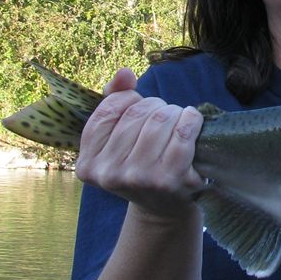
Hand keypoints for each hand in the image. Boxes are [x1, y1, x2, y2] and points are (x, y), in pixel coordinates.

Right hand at [74, 68, 204, 219]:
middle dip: (154, 106)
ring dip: (174, 112)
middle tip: (162, 118)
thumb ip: (115, 99)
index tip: (138, 108)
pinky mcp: (170, 179)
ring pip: (160, 118)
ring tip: (176, 122)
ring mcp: (139, 178)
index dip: (128, 100)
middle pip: (137, 112)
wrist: (166, 206)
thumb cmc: (140, 162)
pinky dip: (192, 119)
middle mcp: (110, 174)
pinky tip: (192, 123)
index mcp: (88, 164)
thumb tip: (125, 73)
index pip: (108, 111)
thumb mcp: (118, 135)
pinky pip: (183, 131)